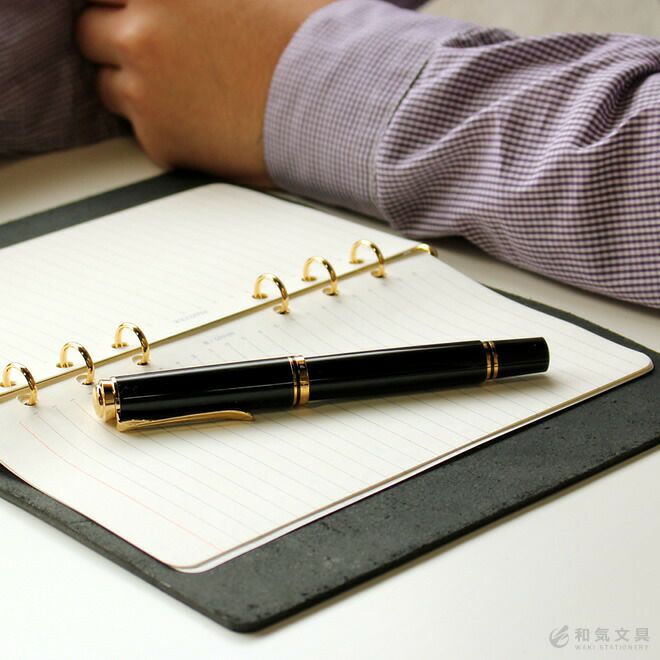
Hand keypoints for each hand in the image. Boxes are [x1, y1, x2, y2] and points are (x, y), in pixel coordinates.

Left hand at [77, 0, 332, 185]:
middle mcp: (140, 34)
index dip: (120, 4)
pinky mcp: (160, 141)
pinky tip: (204, 123)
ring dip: (133, 87)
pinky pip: (140, 131)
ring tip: (187, 92)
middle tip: (160, 54)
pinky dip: (163, 127)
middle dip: (117, 41)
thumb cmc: (306, 40)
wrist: (332, 104)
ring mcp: (145, 92)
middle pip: (90, 33)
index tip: (131, 14)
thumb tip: (187, 8)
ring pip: (108, 87)